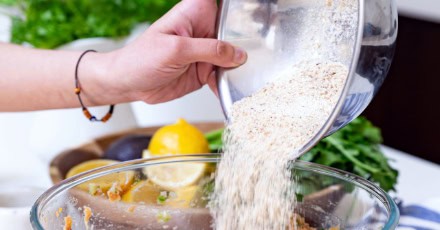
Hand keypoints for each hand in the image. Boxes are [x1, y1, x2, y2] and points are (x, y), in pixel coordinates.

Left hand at [101, 0, 246, 103]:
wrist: (129, 84)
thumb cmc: (141, 59)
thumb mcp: (176, 50)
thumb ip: (209, 50)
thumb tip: (237, 53)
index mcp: (195, 12)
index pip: (222, 6)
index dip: (237, 13)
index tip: (259, 15)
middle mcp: (203, 30)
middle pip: (235, 33)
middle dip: (245, 45)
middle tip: (258, 56)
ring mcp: (206, 51)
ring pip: (232, 56)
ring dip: (239, 68)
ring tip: (248, 77)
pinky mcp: (205, 70)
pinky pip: (224, 76)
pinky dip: (229, 84)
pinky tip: (233, 91)